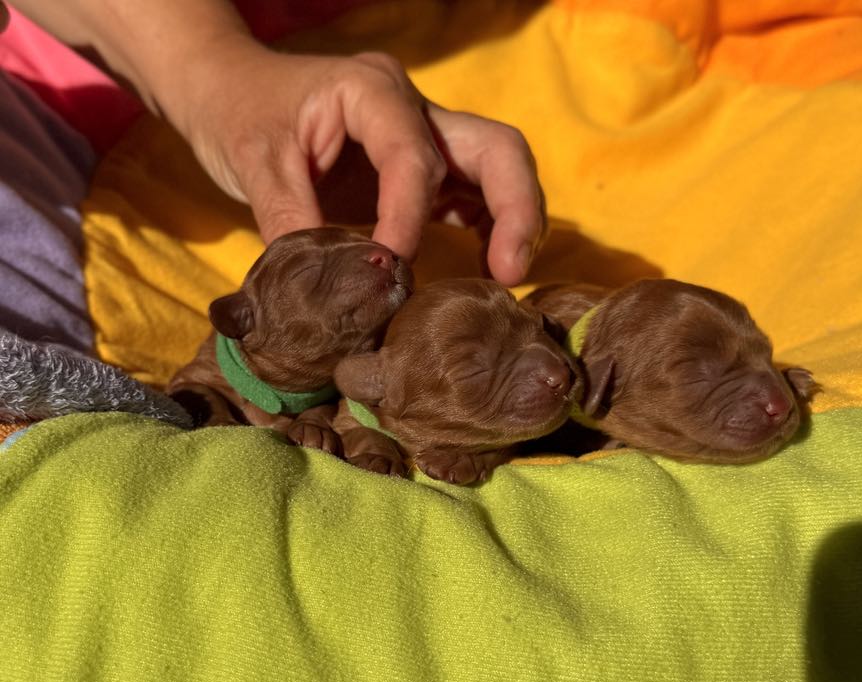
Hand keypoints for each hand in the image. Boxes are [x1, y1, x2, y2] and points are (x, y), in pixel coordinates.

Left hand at [177, 44, 544, 284]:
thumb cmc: (237, 111)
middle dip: (515, 208)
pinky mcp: (426, 169)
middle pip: (496, 147)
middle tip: (508, 272)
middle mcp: (412, 107)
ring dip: (515, 222)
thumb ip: (291, 223)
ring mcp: (426, 135)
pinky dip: (491, 231)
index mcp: (371, 90)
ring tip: (505, 277)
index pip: (413, 158)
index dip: (409, 219)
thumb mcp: (253, 164)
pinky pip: (477, 196)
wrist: (229, 88)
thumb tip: (326, 297)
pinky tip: (484, 269)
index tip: (389, 271)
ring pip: (499, 168)